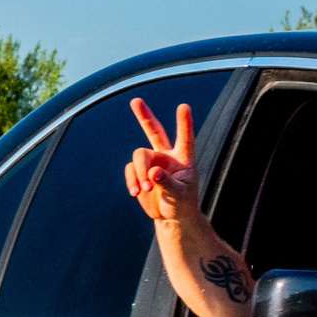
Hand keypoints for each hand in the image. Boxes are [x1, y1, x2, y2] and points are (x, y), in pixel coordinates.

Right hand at [125, 100, 199, 223]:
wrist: (171, 216)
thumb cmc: (182, 204)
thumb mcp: (180, 196)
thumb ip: (167, 183)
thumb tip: (152, 173)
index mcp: (183, 158)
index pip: (185, 138)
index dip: (184, 123)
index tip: (184, 106)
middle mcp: (167, 156)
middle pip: (154, 131)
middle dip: (144, 116)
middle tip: (135, 100)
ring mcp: (151, 162)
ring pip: (139, 156)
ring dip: (140, 172)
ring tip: (145, 189)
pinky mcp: (139, 172)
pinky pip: (131, 170)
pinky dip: (132, 180)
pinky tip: (135, 192)